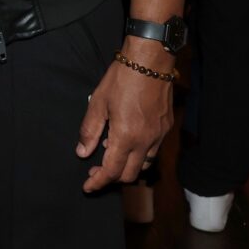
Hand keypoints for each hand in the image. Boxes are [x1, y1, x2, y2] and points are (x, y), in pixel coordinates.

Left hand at [76, 39, 174, 192]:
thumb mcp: (98, 103)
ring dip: (127, 167)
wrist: (150, 61)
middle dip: (111, 178)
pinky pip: (153, 151)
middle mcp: (146, 142)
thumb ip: (89, 130)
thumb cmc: (122, 78)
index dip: (98, 183)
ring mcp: (159, 136)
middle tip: (95, 171)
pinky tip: (126, 141)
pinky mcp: (166, 128)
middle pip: (129, 175)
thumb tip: (82, 152)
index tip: (87, 187)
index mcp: (126, 137)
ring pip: (144, 165)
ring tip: (110, 154)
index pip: (112, 171)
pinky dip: (138, 154)